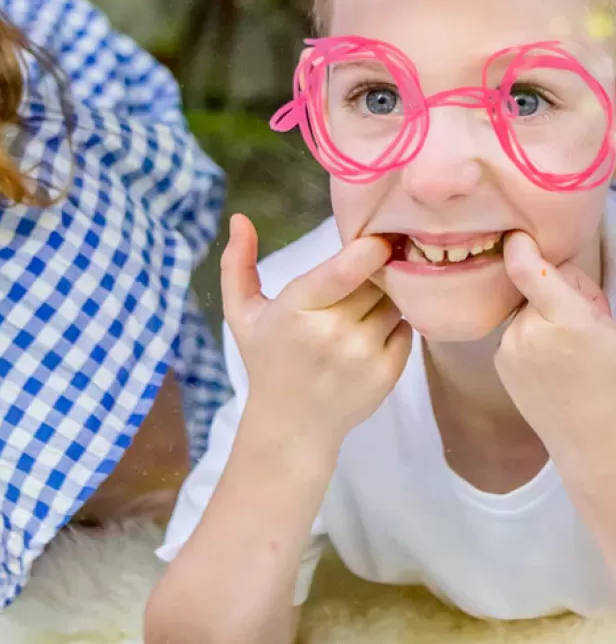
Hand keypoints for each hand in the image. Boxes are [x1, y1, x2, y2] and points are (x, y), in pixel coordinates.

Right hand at [222, 214, 411, 450]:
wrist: (292, 425)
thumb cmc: (265, 359)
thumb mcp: (241, 312)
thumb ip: (236, 263)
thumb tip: (239, 218)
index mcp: (296, 311)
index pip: (344, 271)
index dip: (368, 249)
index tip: (376, 238)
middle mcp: (333, 333)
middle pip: (375, 280)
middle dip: (373, 271)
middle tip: (361, 274)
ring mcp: (364, 355)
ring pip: (395, 302)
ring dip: (385, 297)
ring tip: (360, 308)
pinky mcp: (388, 374)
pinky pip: (407, 328)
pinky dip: (395, 324)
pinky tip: (371, 332)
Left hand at [498, 230, 615, 459]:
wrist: (597, 445)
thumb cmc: (613, 386)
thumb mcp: (608, 331)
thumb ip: (578, 296)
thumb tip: (552, 269)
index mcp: (565, 320)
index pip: (529, 270)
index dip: (521, 248)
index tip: (517, 235)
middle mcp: (527, 332)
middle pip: (534, 289)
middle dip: (556, 295)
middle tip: (587, 322)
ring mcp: (508, 350)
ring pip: (524, 313)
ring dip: (541, 318)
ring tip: (571, 350)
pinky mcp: (500, 364)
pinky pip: (515, 335)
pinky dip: (530, 339)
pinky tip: (553, 364)